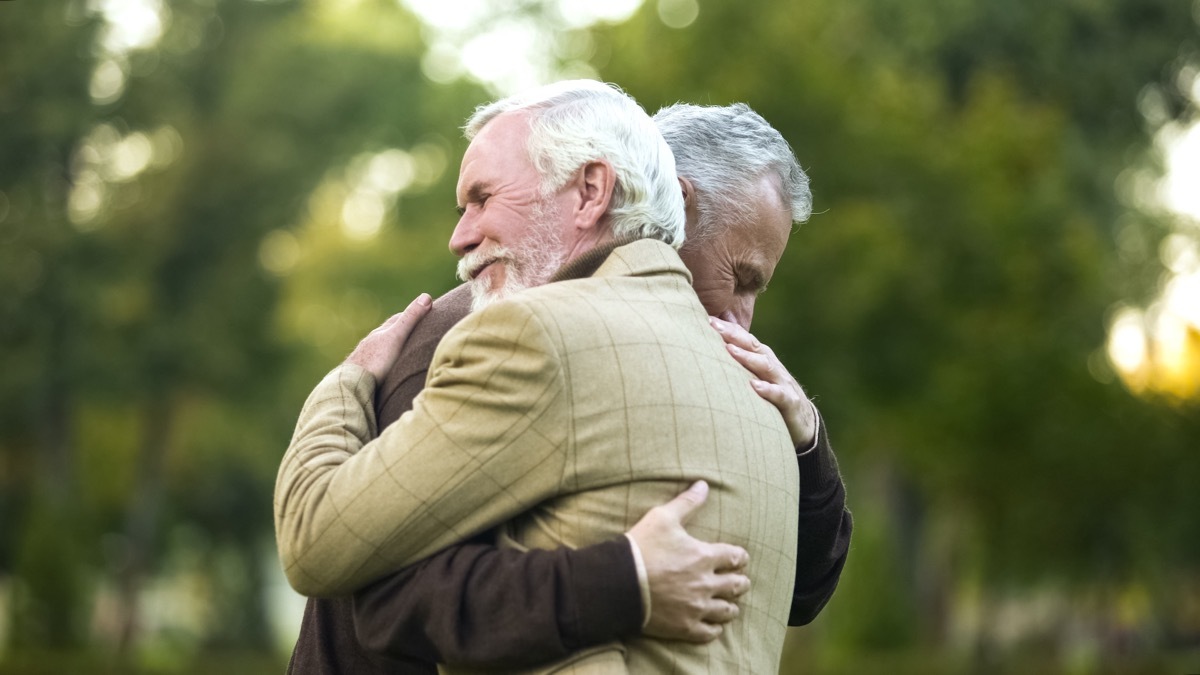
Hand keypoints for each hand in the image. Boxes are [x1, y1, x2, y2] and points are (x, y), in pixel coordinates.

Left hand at [345, 294, 431, 380]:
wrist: (351, 383)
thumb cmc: (376, 359)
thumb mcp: (397, 337)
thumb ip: (410, 319)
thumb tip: (426, 296)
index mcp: (381, 333)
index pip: (397, 319)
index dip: (411, 315)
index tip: (425, 313)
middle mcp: (372, 343)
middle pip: (389, 333)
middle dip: (402, 331)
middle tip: (417, 331)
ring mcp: (367, 357)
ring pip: (383, 349)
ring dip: (394, 348)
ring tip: (405, 352)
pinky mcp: (364, 373)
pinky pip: (379, 364)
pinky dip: (387, 363)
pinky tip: (390, 370)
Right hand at [627, 481, 750, 642]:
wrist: (618, 582)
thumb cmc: (641, 547)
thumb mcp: (662, 517)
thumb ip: (686, 502)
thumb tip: (703, 484)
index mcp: (704, 556)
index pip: (735, 557)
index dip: (740, 557)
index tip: (740, 558)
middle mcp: (706, 583)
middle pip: (736, 585)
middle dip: (740, 582)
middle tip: (739, 581)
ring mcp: (696, 607)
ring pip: (727, 611)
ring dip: (730, 605)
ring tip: (729, 604)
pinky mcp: (684, 627)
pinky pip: (709, 633)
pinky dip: (714, 628)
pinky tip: (713, 625)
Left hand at [709, 316, 815, 447]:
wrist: (803, 420)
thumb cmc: (771, 394)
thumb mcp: (754, 375)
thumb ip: (739, 359)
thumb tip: (717, 341)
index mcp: (761, 357)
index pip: (743, 338)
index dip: (726, 327)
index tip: (706, 318)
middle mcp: (771, 365)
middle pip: (752, 346)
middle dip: (733, 335)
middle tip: (713, 325)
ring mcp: (781, 382)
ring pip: (765, 366)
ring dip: (747, 357)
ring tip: (730, 350)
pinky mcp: (789, 401)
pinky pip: (778, 394)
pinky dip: (767, 389)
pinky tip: (754, 386)